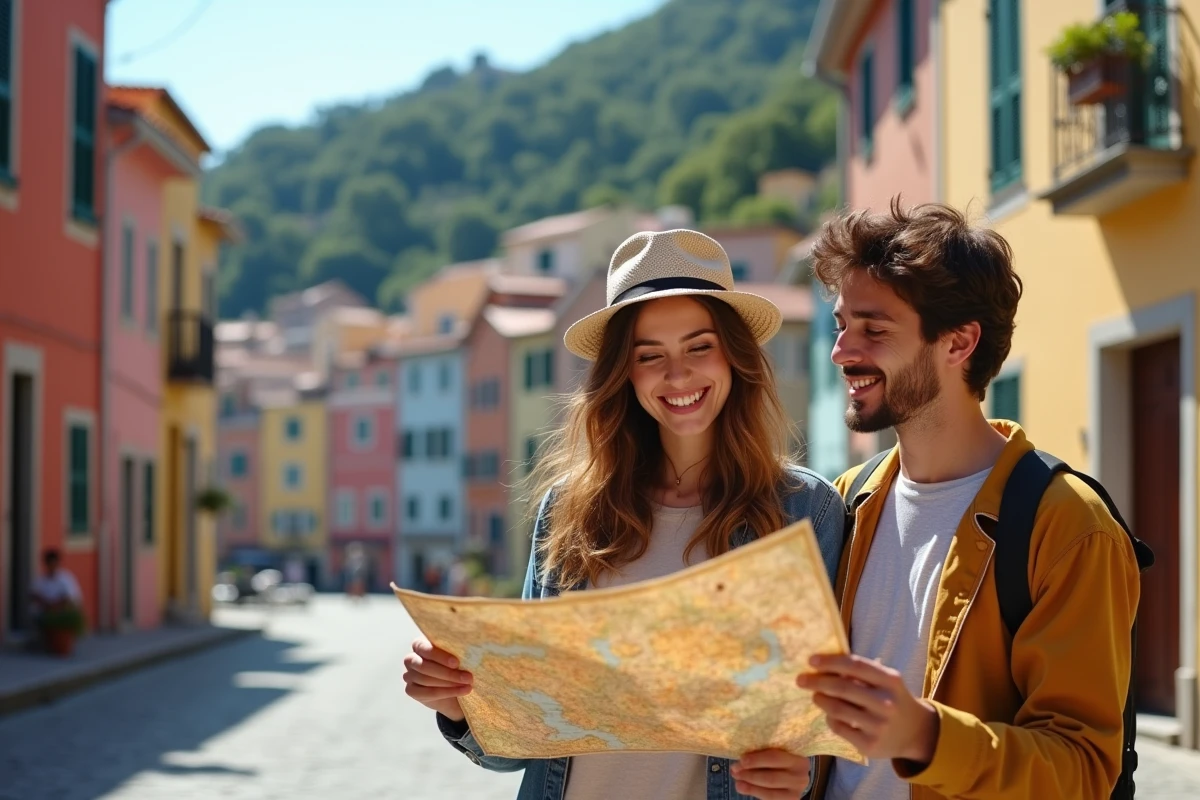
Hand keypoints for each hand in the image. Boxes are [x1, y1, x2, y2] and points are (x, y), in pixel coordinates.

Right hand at [402, 636, 473, 720]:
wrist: (454, 690)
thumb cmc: (457, 666)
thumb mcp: (458, 655)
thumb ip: (458, 650)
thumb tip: (470, 645)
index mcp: (419, 644)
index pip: (423, 647)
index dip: (439, 656)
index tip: (457, 662)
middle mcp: (411, 658)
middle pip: (424, 666)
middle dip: (448, 673)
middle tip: (468, 677)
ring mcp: (408, 675)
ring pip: (425, 679)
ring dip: (449, 683)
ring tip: (467, 684)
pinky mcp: (411, 690)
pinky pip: (426, 693)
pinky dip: (446, 693)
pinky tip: (461, 691)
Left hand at [730, 749, 809, 799]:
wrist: (794, 776)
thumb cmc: (781, 760)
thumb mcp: (778, 752)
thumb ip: (764, 753)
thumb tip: (740, 760)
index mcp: (799, 758)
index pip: (775, 757)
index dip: (756, 759)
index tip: (741, 759)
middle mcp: (801, 776)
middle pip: (771, 777)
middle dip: (750, 774)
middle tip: (735, 770)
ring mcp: (797, 791)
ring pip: (770, 791)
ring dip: (750, 786)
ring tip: (737, 781)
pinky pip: (770, 798)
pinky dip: (754, 792)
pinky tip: (743, 787)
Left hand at [797, 654, 938, 763]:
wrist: (915, 733)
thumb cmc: (892, 699)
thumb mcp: (886, 681)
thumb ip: (861, 672)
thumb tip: (823, 663)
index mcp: (889, 680)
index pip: (855, 665)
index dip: (831, 662)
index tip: (811, 660)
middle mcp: (886, 703)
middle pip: (842, 687)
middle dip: (817, 682)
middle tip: (801, 679)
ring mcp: (878, 725)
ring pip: (838, 709)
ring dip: (821, 700)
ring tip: (815, 696)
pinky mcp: (870, 745)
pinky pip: (840, 728)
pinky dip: (830, 719)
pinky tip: (830, 714)